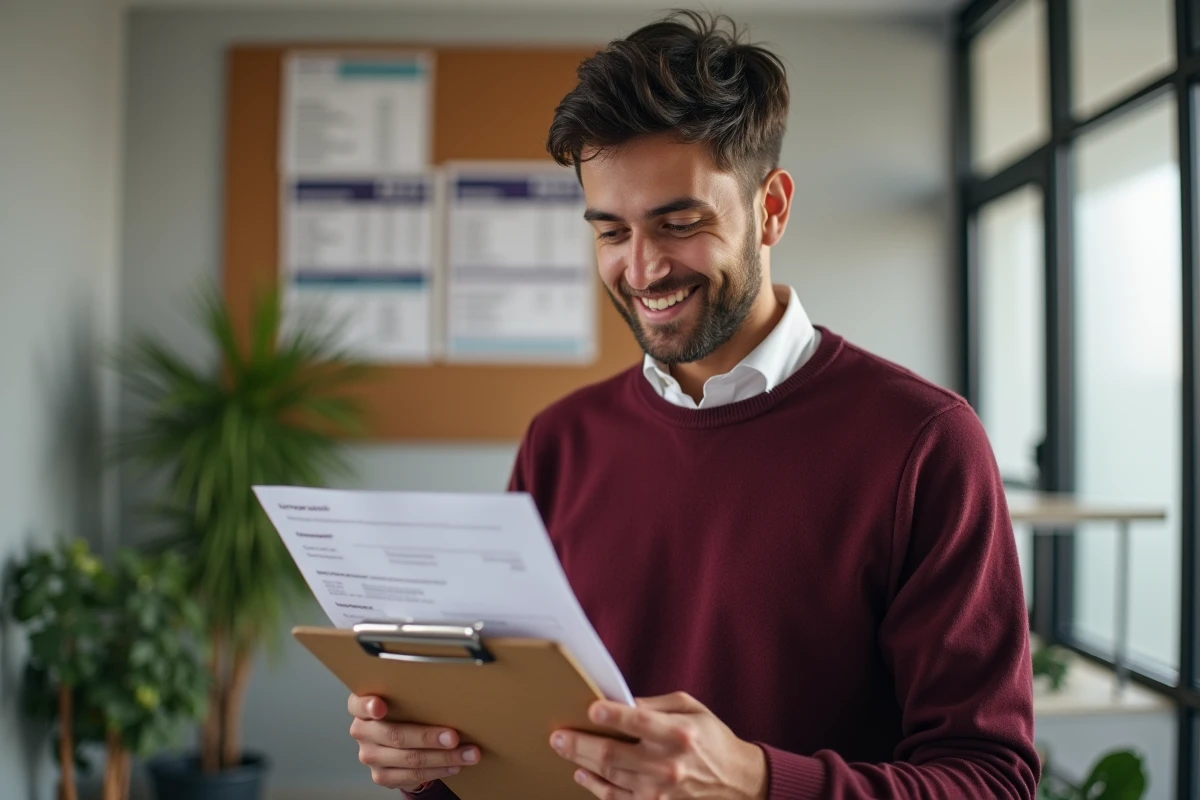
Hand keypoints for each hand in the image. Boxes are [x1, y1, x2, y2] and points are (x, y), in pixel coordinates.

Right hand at [347, 694, 481, 791]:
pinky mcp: (380, 776)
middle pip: (395, 736)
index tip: (380, 706)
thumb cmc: (404, 713)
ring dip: (443, 758)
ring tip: (468, 753)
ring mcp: (369, 756)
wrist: (396, 744)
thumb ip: (412, 695)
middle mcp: (362, 731)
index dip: (368, 705)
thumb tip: (451, 691)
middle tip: (454, 737)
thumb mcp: (403, 699)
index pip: (359, 704)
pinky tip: (454, 766)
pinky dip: (438, 770)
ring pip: (409, 759)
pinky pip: (412, 776)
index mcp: (362, 707)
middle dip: (428, 737)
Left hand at [550, 691, 766, 798]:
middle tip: (558, 735)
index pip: (638, 722)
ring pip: (609, 778)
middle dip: (579, 744)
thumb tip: (619, 701)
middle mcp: (667, 765)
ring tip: (563, 748)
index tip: (590, 708)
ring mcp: (660, 792)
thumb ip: (655, 705)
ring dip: (582, 763)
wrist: (737, 782)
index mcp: (678, 734)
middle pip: (612, 754)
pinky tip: (582, 774)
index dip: (612, 715)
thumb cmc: (711, 739)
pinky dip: (596, 787)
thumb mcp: (691, 709)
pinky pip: (617, 798)